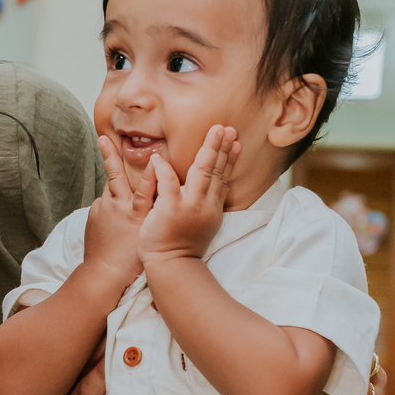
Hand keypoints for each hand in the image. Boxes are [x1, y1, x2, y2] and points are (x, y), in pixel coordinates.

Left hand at [82, 135, 157, 288]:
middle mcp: (117, 208)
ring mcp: (102, 210)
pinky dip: (109, 204)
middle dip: (110, 156)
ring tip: (116, 178)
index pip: (145, 188)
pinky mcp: (92, 216)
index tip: (156, 158)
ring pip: (109, 190)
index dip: (152, 173)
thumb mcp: (149, 236)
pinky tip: (114, 214)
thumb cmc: (132, 260)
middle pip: (114, 177)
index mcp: (135, 213)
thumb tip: (163, 200)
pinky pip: (103, 204)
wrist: (104, 275)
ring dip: (114, 184)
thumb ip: (155, 214)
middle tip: (103, 139)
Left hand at [138, 125, 239, 266]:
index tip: (236, 142)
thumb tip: (211, 189)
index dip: (229, 160)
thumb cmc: (182, 247)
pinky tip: (158, 157)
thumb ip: (205, 204)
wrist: (172, 266)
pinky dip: (163, 168)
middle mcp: (204, 205)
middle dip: (223, 148)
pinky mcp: (169, 208)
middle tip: (228, 128)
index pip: (223, 179)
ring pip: (202, 171)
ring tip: (215, 131)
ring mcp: (188, 206)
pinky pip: (167, 182)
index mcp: (211, 208)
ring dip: (209, 150)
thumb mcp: (202, 225)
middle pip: (217, 171)